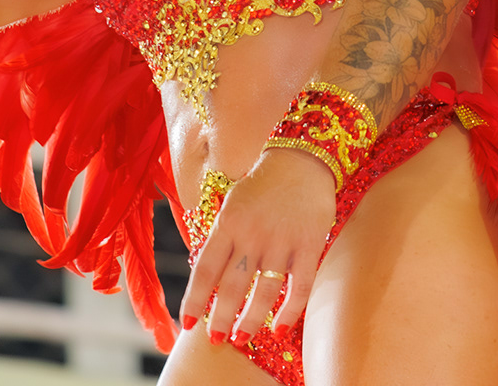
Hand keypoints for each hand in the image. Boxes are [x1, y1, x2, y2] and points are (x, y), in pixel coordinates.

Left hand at [181, 147, 334, 342]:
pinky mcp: (309, 245)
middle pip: (232, 287)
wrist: (302, 158)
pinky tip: (279, 328)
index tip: (188, 323)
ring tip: (241, 338)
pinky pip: (299, 286)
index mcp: (228, 223)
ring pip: (263, 292)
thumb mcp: (232, 205)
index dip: (195, 300)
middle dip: (221, 319)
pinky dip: (289, 311)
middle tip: (216, 339)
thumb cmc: (263, 186)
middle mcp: (252, 234)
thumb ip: (222, 238)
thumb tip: (208, 280)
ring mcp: (282, 241)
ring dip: (251, 321)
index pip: (205, 270)